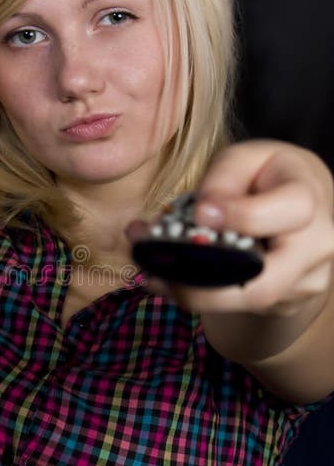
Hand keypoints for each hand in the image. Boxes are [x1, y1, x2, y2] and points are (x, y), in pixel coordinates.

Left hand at [130, 140, 333, 315]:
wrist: (294, 213)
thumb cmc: (265, 177)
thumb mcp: (244, 159)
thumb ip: (223, 178)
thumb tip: (203, 215)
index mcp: (309, 197)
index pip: (291, 211)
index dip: (243, 216)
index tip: (199, 213)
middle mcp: (315, 247)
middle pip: (265, 286)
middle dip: (205, 287)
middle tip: (158, 271)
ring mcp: (303, 282)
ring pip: (245, 303)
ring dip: (191, 292)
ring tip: (151, 274)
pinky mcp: (283, 303)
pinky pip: (237, 306)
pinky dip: (198, 294)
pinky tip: (167, 280)